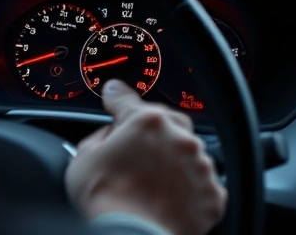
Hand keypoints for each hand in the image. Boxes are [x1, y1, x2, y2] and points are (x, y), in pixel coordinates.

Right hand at [65, 80, 227, 234]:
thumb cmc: (104, 203)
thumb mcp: (83, 159)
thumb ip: (99, 135)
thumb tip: (109, 133)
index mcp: (148, 123)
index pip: (129, 101)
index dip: (118, 97)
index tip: (115, 93)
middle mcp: (181, 139)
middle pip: (167, 125)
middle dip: (152, 134)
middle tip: (135, 155)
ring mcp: (201, 166)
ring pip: (188, 155)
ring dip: (174, 164)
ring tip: (152, 188)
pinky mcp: (213, 195)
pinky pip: (202, 185)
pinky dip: (189, 191)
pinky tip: (169, 202)